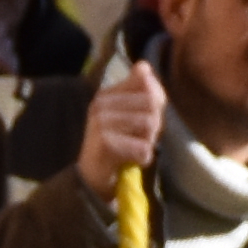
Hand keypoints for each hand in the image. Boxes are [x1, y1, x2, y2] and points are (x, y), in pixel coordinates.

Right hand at [69, 63, 165, 187]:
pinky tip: (131, 161)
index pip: (147, 83)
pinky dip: (143, 158)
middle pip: (151, 104)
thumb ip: (142, 91)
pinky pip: (143, 148)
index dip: (156, 103)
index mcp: (107, 93)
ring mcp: (101, 123)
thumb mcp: (129, 114)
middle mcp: (101, 104)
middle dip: (154, 126)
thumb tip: (144, 67)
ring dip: (149, 142)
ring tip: (134, 149)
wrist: (92, 180)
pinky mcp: (105, 144)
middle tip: (139, 139)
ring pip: (149, 125)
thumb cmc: (117, 146)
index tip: (142, 119)